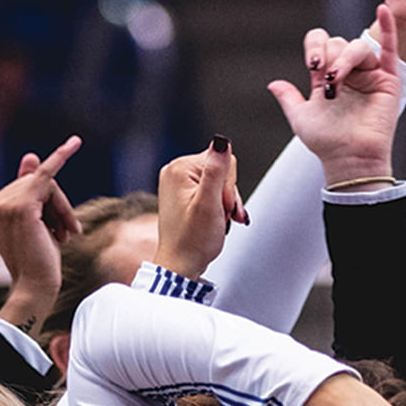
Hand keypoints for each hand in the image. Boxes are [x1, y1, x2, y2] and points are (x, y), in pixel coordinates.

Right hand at [0, 135, 81, 335]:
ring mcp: (5, 203)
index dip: (43, 170)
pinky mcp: (22, 207)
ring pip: (47, 185)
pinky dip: (61, 157)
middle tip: (70, 232)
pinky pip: (46, 176)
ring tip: (67, 234)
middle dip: (60, 206)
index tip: (70, 142)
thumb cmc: (41, 260)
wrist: (37, 284)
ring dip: (64, 209)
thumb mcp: (41, 224)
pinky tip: (73, 144)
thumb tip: (32, 157)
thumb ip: (38, 195)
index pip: (27, 183)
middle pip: (39, 183)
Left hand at [155, 137, 243, 280]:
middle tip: (220, 215)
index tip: (221, 206)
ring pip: (219, 183)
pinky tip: (215, 219)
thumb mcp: (209, 204)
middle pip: (222, 171)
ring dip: (225, 203)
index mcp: (180, 169)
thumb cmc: (193, 240)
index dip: (229, 186)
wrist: (181, 264)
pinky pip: (211, 191)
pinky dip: (218, 207)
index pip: (223, 161)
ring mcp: (179, 183)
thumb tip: (222, 142)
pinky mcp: (184, 194)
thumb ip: (217, 171)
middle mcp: (176, 171)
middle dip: (227, 196)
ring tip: (218, 220)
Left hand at [270, 4, 401, 187]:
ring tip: (338, 80)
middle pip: (338, 42)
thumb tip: (273, 83)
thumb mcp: (300, 117)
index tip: (311, 67)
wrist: (349, 158)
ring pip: (357, 47)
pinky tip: (383, 10)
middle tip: (326, 79)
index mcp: (330, 76)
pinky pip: (390, 49)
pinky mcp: (389, 81)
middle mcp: (351, 73)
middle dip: (328, 56)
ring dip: (344, 59)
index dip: (314, 47)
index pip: (321, 43)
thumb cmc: (327, 142)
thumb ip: (289, 98)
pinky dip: (389, 29)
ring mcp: (370, 76)